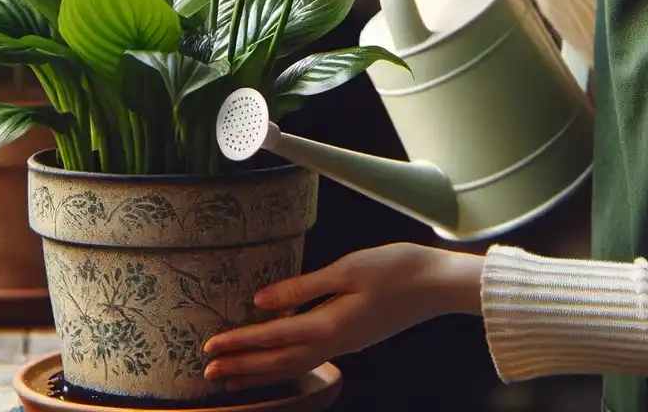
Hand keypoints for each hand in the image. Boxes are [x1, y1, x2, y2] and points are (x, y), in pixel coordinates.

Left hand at [201, 243, 482, 390]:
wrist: (439, 285)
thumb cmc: (397, 269)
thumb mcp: (346, 269)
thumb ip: (302, 287)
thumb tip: (261, 301)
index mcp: (329, 324)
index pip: (273, 337)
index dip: (239, 342)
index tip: (209, 348)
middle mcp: (335, 341)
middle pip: (278, 361)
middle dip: (241, 367)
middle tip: (208, 373)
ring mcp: (346, 343)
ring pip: (293, 365)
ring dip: (260, 371)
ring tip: (232, 377)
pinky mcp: (354, 338)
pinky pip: (310, 358)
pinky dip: (284, 364)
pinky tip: (277, 360)